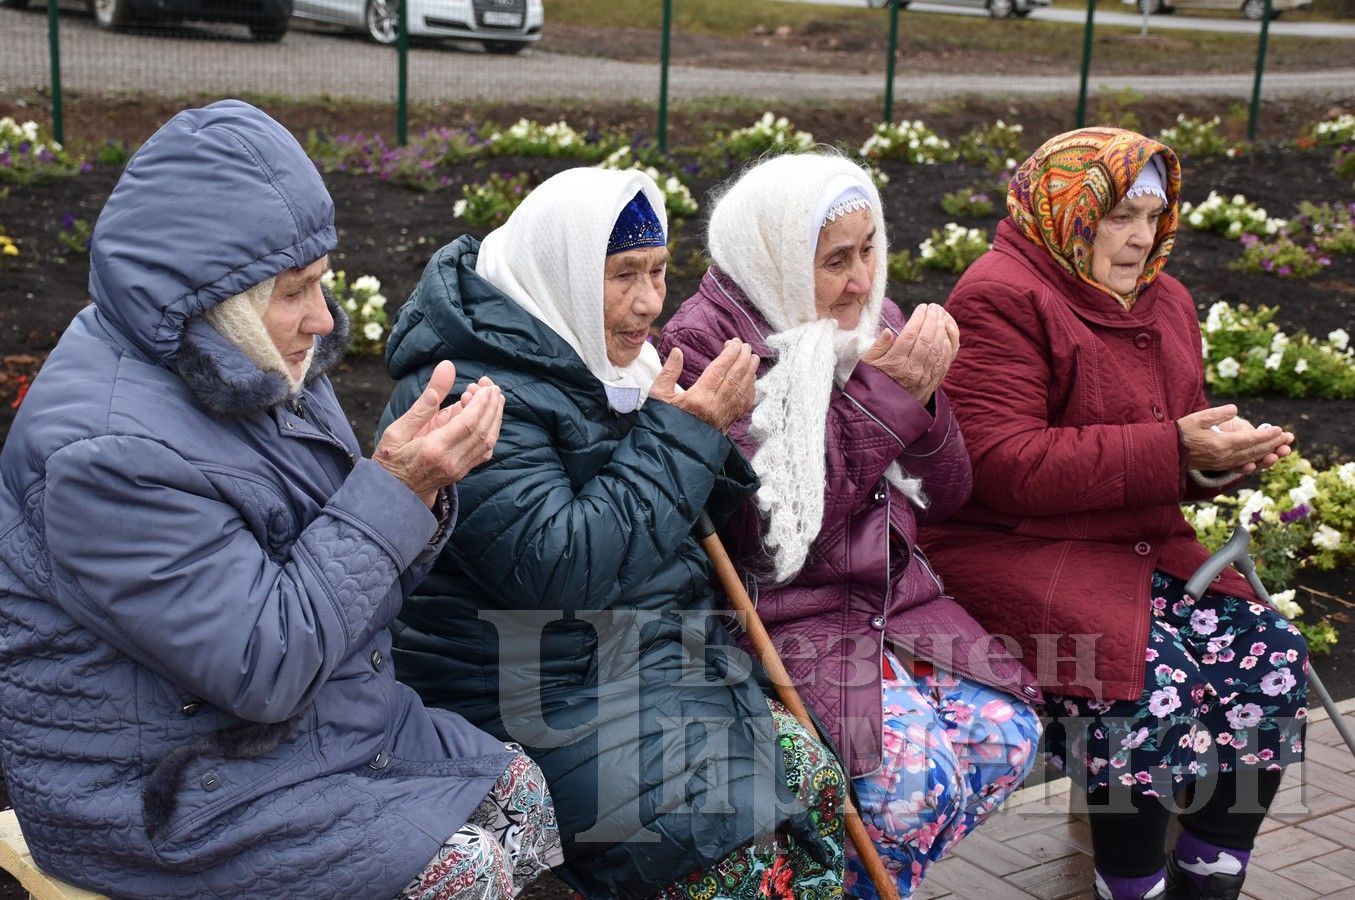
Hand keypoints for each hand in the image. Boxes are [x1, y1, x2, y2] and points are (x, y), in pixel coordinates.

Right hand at [375, 361, 505, 505]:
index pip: (468, 423)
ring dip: (494, 417)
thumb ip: (425, 401)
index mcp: (434, 449)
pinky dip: (490, 431)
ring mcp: (459, 470)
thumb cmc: (389, 459)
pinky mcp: (462, 472)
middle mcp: (451, 462)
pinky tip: (488, 417)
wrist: (390, 494)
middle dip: (491, 406)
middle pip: (483, 431)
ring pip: (488, 442)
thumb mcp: (398, 428)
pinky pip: (484, 451)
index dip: (481, 402)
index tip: (485, 385)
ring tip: (493, 397)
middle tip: (491, 387)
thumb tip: (447, 368)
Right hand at [650, 339, 758, 432]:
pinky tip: (751, 380)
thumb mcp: (658, 396)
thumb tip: (677, 352)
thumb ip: (668, 372)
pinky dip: (751, 389)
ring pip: (743, 389)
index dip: (729, 354)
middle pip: (735, 376)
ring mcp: (724, 415)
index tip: (732, 343)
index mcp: (698, 397)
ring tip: (753, 357)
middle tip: (744, 345)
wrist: (672, 451)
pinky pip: (745, 403)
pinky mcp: (728, 422)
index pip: (720, 370)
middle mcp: (715, 405)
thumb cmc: (663, 423)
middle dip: (742, 358)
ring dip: (751, 371)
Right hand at [860, 303, 959, 405]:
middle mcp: (912, 371)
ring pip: (938, 348)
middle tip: (933, 307)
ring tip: (940, 315)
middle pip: (927, 339)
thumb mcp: (867, 364)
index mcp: (894, 364)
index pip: (911, 335)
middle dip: (932, 319)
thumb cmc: (874, 381)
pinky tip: (946, 332)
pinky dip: (948, 344)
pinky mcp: (933, 381)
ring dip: (942, 329)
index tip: (922, 307)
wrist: (887, 409)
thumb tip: (888, 332)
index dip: (919, 318)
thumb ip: (877, 347)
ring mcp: (925, 377)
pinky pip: (945, 360)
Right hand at [1177, 405, 1293, 475]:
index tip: (1280, 430)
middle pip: (1255, 451)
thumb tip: (1235, 409)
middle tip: (1289, 438)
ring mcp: (1222, 463)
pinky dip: (1254, 464)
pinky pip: (1241, 466)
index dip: (1266, 435)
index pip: (1250, 440)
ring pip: (1250, 459)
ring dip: (1268, 454)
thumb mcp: (1197, 418)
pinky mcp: (1219, 466)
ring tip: (1281, 450)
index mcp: (1221, 444)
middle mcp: (1225, 456)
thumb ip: (1217, 414)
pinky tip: (1260, 462)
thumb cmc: (1180, 433)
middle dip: (1273, 444)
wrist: (1166, 452)